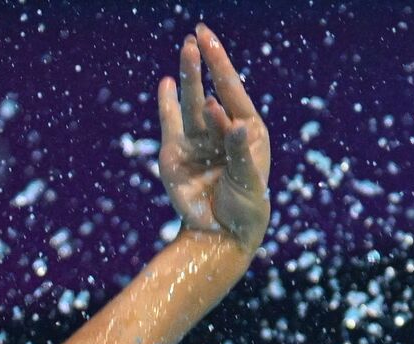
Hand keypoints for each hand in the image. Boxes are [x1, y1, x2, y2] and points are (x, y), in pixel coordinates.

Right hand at [157, 23, 270, 250]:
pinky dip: (167, 105)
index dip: (220, 63)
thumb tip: (231, 120)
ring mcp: (197, 141)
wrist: (221, 235)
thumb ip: (238, 151)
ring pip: (190, 104)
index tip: (207, 38)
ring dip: (188, 78)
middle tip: (197, 38)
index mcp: (247, 130)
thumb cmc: (245, 207)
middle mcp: (221, 130)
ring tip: (186, 50)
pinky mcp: (175, 155)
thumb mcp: (248, 180)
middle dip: (204, 64)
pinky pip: (170, 123)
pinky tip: (165, 85)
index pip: (233, 90)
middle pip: (211, 91)